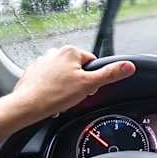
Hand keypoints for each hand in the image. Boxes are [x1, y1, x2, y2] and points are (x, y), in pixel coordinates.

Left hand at [8, 46, 134, 123]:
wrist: (26, 106)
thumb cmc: (55, 95)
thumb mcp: (89, 85)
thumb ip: (110, 74)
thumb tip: (129, 66)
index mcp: (70, 51)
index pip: (92, 64)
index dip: (92, 79)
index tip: (85, 89)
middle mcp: (55, 52)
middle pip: (77, 70)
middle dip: (78, 84)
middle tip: (72, 95)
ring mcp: (42, 61)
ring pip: (63, 76)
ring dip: (64, 87)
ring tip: (60, 98)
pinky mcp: (33, 72)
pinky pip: (49, 81)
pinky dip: (52, 89)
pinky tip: (50, 98)